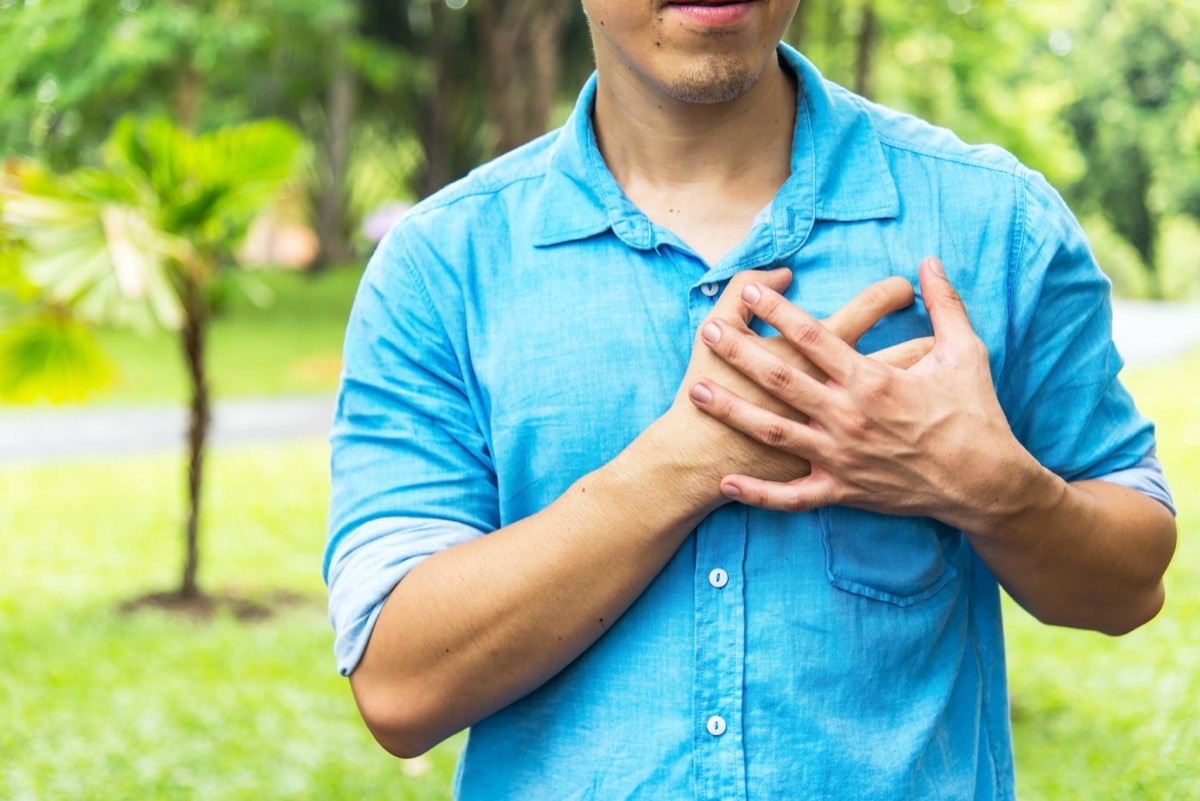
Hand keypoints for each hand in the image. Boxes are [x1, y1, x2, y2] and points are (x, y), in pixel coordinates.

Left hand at [689, 257, 1039, 530]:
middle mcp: (848, 417)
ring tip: (697, 390)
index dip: (778, 311)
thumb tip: (929, 261)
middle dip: (740, 351)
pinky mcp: (842, 491)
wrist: (984, 484)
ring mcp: (840, 457)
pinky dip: (758, 493)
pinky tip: (727, 483)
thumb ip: (945, 304)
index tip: (751, 292)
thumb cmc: (975, 415)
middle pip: (781, 378)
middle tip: (708, 330)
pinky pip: (792, 497)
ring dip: (733, 411)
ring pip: (773, 432)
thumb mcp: (967, 352)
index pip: (814, 337)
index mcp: (873, 380)